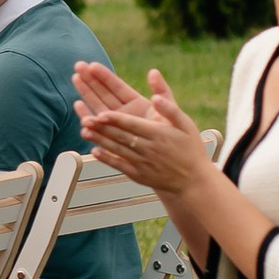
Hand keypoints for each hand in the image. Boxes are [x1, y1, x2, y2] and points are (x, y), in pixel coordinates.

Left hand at [72, 59, 203, 197]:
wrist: (193, 181)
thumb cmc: (190, 149)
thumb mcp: (186, 125)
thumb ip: (170, 109)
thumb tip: (155, 97)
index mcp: (158, 134)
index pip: (132, 125)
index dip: (115, 119)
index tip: (101, 113)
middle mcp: (148, 149)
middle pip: (120, 136)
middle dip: (101, 127)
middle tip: (85, 119)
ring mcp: (142, 163)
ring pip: (117, 150)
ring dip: (99, 140)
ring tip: (84, 131)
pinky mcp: (138, 175)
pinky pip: (119, 166)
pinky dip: (106, 159)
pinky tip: (94, 151)